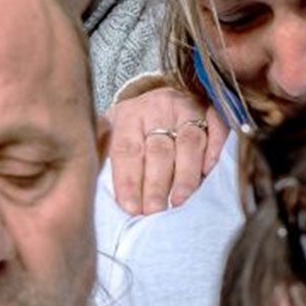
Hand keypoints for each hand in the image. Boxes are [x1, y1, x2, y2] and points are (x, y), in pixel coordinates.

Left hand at [105, 84, 226, 213]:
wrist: (166, 95)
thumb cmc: (138, 124)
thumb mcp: (113, 130)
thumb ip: (103, 151)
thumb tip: (89, 177)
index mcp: (129, 115)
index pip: (127, 151)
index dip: (129, 180)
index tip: (130, 208)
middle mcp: (158, 108)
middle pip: (158, 150)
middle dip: (156, 183)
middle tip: (154, 210)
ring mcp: (187, 107)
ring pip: (188, 142)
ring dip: (186, 174)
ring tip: (180, 199)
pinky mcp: (211, 109)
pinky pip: (216, 129)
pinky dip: (214, 150)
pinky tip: (207, 172)